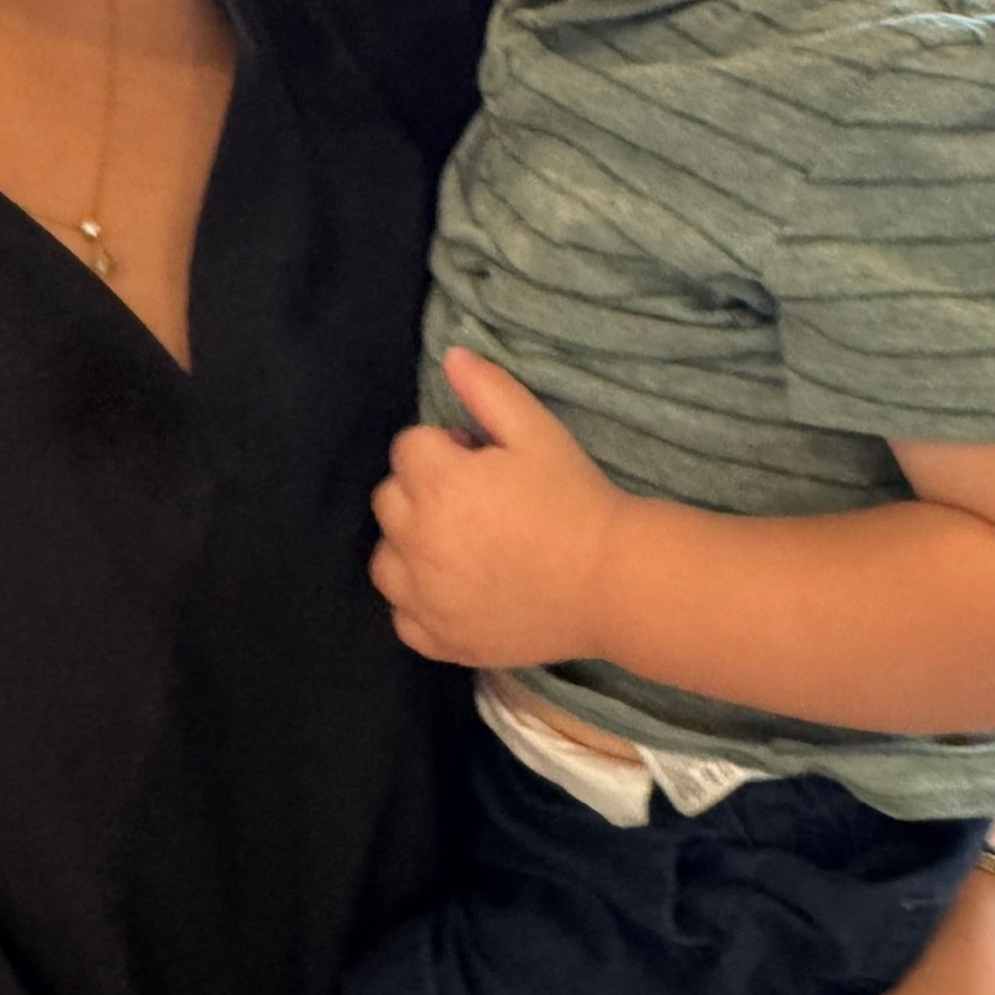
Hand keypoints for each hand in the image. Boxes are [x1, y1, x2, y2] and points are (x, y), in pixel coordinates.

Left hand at [369, 348, 628, 666]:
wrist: (609, 581)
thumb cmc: (574, 499)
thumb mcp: (537, 432)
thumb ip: (489, 390)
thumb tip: (450, 356)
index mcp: (438, 483)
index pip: (408, 447)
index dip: (446, 447)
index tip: (482, 460)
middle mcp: (418, 540)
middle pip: (389, 499)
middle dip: (422, 490)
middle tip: (476, 501)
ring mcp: (425, 596)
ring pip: (385, 559)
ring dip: (410, 545)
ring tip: (460, 545)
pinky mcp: (439, 639)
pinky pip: (402, 616)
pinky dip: (420, 602)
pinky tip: (456, 590)